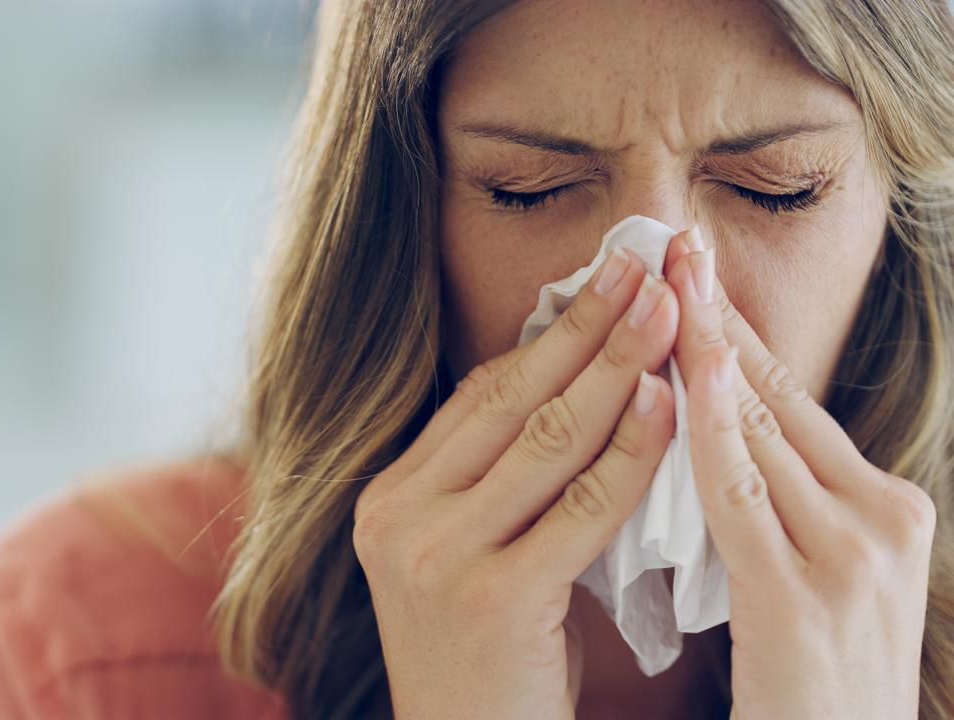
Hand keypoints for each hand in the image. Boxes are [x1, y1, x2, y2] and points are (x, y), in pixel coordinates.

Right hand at [353, 247, 680, 718]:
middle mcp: (398, 518)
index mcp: (389, 499)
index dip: (545, 335)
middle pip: (511, 402)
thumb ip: (499, 481)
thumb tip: (575, 382)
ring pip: (547, 442)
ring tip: (668, 314)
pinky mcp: (491, 598)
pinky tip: (669, 407)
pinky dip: (631, 454)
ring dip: (618, 370)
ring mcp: (436, 556)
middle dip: (586, 327)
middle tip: (643, 267)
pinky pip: (580, 509)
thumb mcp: (468, 556)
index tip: (600, 282)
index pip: (477, 398)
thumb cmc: (487, 659)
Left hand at [663, 228, 934, 718]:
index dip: (737, 333)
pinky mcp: (805, 596)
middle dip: (718, 316)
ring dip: (704, 347)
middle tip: (673, 242)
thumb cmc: (808, 686)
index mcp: (884, 508)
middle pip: (779, 396)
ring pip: (761, 429)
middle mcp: (883, 518)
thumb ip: (774, 505)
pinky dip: (706, 427)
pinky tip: (676, 373)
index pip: (792, 401)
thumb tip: (707, 427)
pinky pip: (740, 494)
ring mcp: (853, 554)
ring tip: (665, 277)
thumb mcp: (808, 575)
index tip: (693, 272)